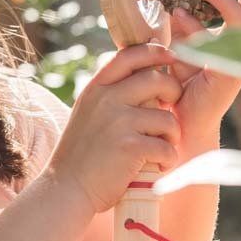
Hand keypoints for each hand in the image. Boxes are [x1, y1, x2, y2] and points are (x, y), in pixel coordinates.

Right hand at [48, 43, 183, 213]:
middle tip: (171, 108)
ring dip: (171, 135)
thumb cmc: (82, 153)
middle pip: (156, 80)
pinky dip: (167, 158)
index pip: (129, 55)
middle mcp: (107, 99)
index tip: (171, 56)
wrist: (66, 188)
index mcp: (96, 88)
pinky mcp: (131, 147)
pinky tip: (157, 165)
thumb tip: (146, 75)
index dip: (155, 52)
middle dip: (173, 93)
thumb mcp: (88, 112)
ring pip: (167, 117)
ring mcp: (119, 122)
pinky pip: (166, 146)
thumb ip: (111, 93)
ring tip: (161, 146)